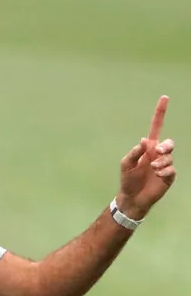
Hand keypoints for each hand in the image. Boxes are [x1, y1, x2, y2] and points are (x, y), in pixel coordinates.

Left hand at [117, 95, 175, 218]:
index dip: (160, 113)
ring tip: (152, 168)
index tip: (164, 98)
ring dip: (161, 162)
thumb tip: (144, 140)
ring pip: (169, 157)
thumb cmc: (127, 180)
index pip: (156, 127)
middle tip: (158, 152)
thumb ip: (134, 152)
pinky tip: (157, 175)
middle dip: (166, 146)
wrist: (132, 198)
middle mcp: (158, 154)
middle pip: (169, 143)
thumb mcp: (126, 164)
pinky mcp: (169, 175)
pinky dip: (163, 171)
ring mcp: (164, 165)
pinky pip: (170, 169)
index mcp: (148, 148)